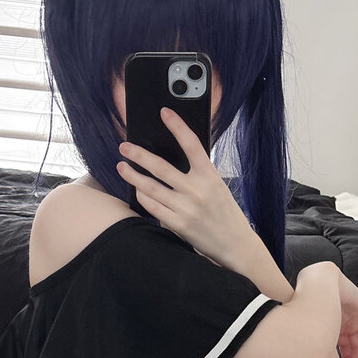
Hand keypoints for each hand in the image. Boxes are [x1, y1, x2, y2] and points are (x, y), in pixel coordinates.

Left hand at [116, 108, 253, 265]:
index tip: (164, 112)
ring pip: (151, 187)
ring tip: (121, 166)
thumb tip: (170, 158)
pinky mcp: (178, 224)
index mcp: (210, 175)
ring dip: (133, 175)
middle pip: (161, 167)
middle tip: (124, 146)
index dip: (177, 126)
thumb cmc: (225, 213)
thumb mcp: (217, 187)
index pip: (192, 144)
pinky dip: (142, 196)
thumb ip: (198, 174)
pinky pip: (153, 206)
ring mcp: (186, 208)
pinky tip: (136, 190)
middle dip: (139, 155)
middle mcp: (197, 190)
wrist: (235, 244)